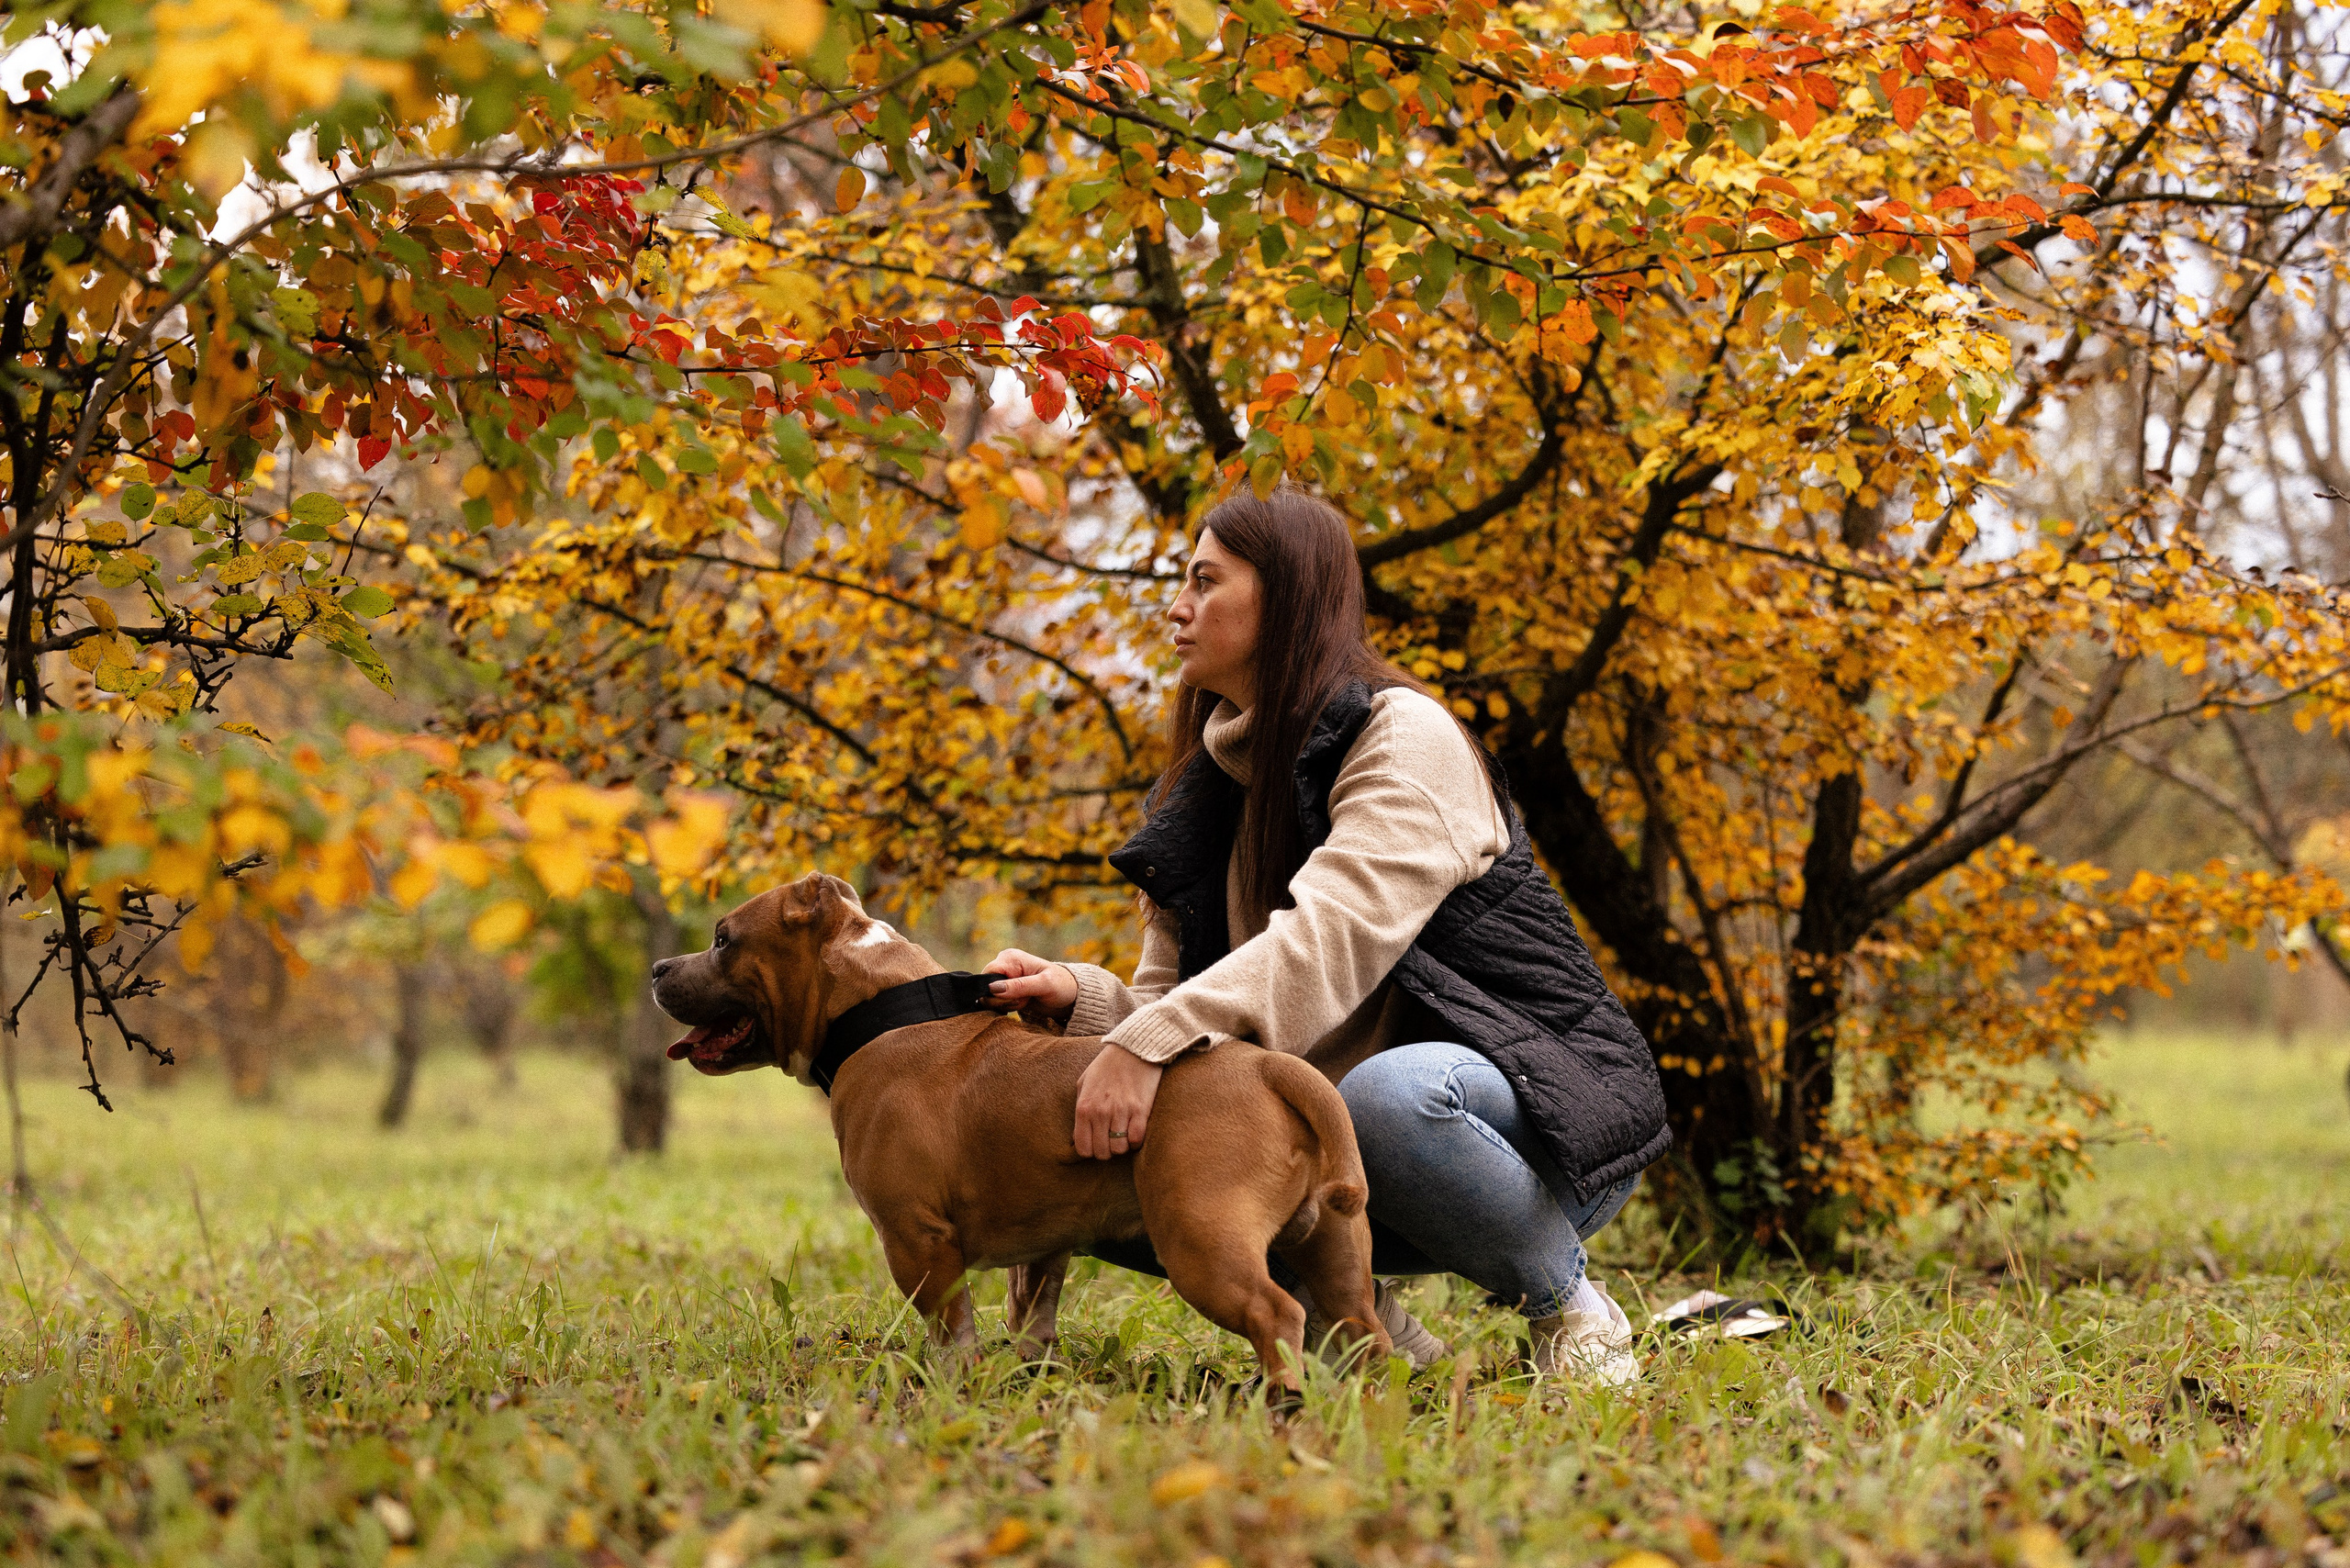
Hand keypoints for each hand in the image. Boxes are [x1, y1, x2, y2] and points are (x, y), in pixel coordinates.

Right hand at [982, 948, 1078, 1022]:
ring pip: (991, 997)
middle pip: (987, 988)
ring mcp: (1005, 978)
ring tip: (1026, 1001)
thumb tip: (993, 988)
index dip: (996, 991)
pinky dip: (1008, 1007)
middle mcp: (1005, 965)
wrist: (1071, 996)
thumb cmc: (1062, 986)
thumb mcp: (1044, 985)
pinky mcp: (1007, 990)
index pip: (987, 975)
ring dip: (1007, 1004)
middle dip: (1003, 1000)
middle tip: (1024, 1000)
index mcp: (1011, 957)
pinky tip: (1022, 1004)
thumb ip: (1019, 986)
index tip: (1015, 998)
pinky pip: (996, 1002)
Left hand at [1073, 1042, 1162, 1158]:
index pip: (1083, 1148)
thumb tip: (1075, 1138)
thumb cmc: (1107, 1066)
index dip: (1090, 1151)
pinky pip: (1136, 1139)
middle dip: (1107, 1151)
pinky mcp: (1141, 1110)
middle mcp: (1100, 1112)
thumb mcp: (1084, 1083)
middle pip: (1102, 1152)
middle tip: (1111, 1140)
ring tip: (1123, 1135)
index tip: (1097, 1144)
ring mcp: (1121, 1111)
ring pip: (1120, 1149)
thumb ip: (1079, 1110)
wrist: (1134, 1048)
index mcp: (1084, 1107)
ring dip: (1122, 1146)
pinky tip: (1135, 1130)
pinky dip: (1136, 1140)